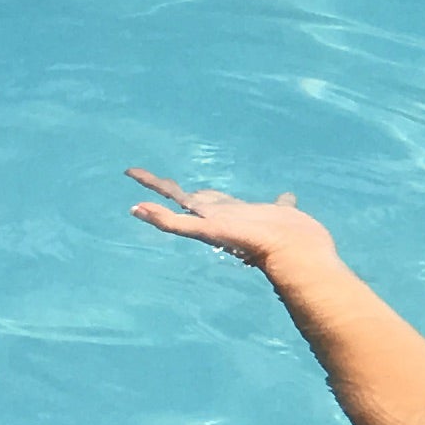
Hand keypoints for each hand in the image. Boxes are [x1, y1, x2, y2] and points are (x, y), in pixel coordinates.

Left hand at [127, 169, 332, 274]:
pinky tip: (287, 197)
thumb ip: (171, 222)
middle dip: (174, 190)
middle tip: (158, 181)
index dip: (152, 185)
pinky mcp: (279, 214)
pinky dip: (282, 200)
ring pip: (231, 201)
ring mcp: (252, 215)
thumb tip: (135, 208)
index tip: (131, 172)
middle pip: (193, 198)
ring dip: (218, 195)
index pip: (174, 197)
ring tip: (210, 191)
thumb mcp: (205, 231)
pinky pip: (280, 203)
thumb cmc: (253, 244)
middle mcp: (225, 213)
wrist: (294, 252)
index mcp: (209, 214)